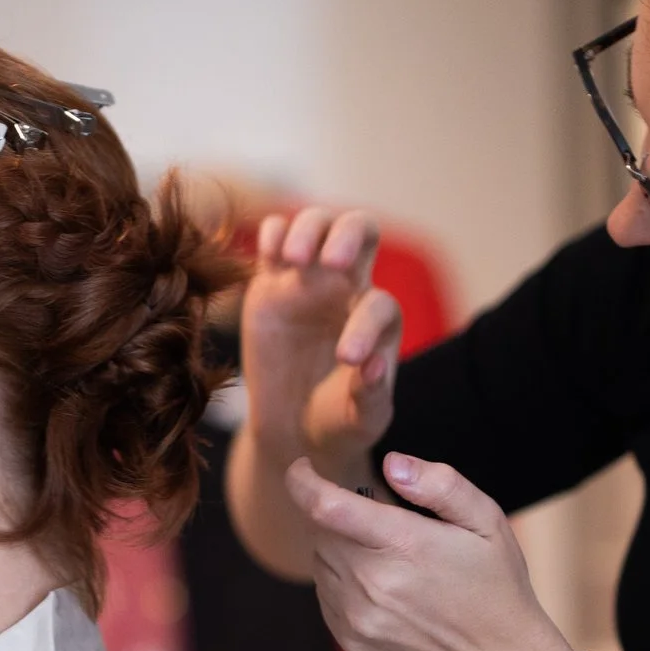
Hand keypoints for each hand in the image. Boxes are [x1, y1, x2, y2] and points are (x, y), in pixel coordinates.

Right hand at [241, 208, 403, 475]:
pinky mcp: (271, 281)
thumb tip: (373, 366)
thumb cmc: (338, 422)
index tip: (345, 359)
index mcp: (379, 320)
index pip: (378, 304)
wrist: (294, 427)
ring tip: (294, 259)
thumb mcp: (361, 421)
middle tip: (332, 263)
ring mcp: (309, 279)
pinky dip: (273, 233)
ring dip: (308, 229)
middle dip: (349, 235)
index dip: (366, 326)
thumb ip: (371, 396)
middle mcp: (348, 288)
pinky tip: (270, 255)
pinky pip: (274, 236)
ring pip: (317, 223)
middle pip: (360, 230)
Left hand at [284, 452, 579, 650]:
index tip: (302, 467)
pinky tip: (382, 587)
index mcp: (405, 546)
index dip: (303, 481)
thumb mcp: (486, 521)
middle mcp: (373, 584)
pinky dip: (342, 582)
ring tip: (388, 560)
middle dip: (339, 517)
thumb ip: (440, 484)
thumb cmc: (496, 584)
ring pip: (320, 563)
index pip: (326, 506)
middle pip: (321, 532)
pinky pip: (325, 595)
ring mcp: (359, 617)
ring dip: (340, 550)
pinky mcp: (352, 640)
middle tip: (383, 526)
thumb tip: (391, 464)